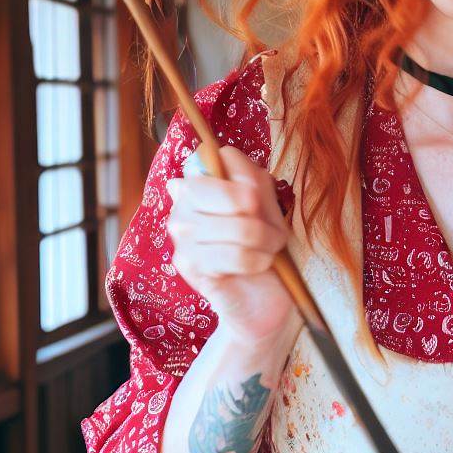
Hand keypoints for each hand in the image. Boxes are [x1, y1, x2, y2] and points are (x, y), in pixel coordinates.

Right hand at [167, 146, 295, 344]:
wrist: (264, 299)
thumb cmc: (265, 248)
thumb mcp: (268, 208)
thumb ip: (252, 180)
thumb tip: (220, 152)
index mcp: (202, 180)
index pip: (224, 157)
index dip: (254, 183)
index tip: (260, 205)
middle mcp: (183, 201)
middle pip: (235, 194)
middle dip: (263, 218)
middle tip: (271, 234)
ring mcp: (182, 232)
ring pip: (240, 228)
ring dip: (265, 244)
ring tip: (265, 252)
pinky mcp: (187, 263)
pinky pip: (234, 256)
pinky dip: (256, 262)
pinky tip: (254, 268)